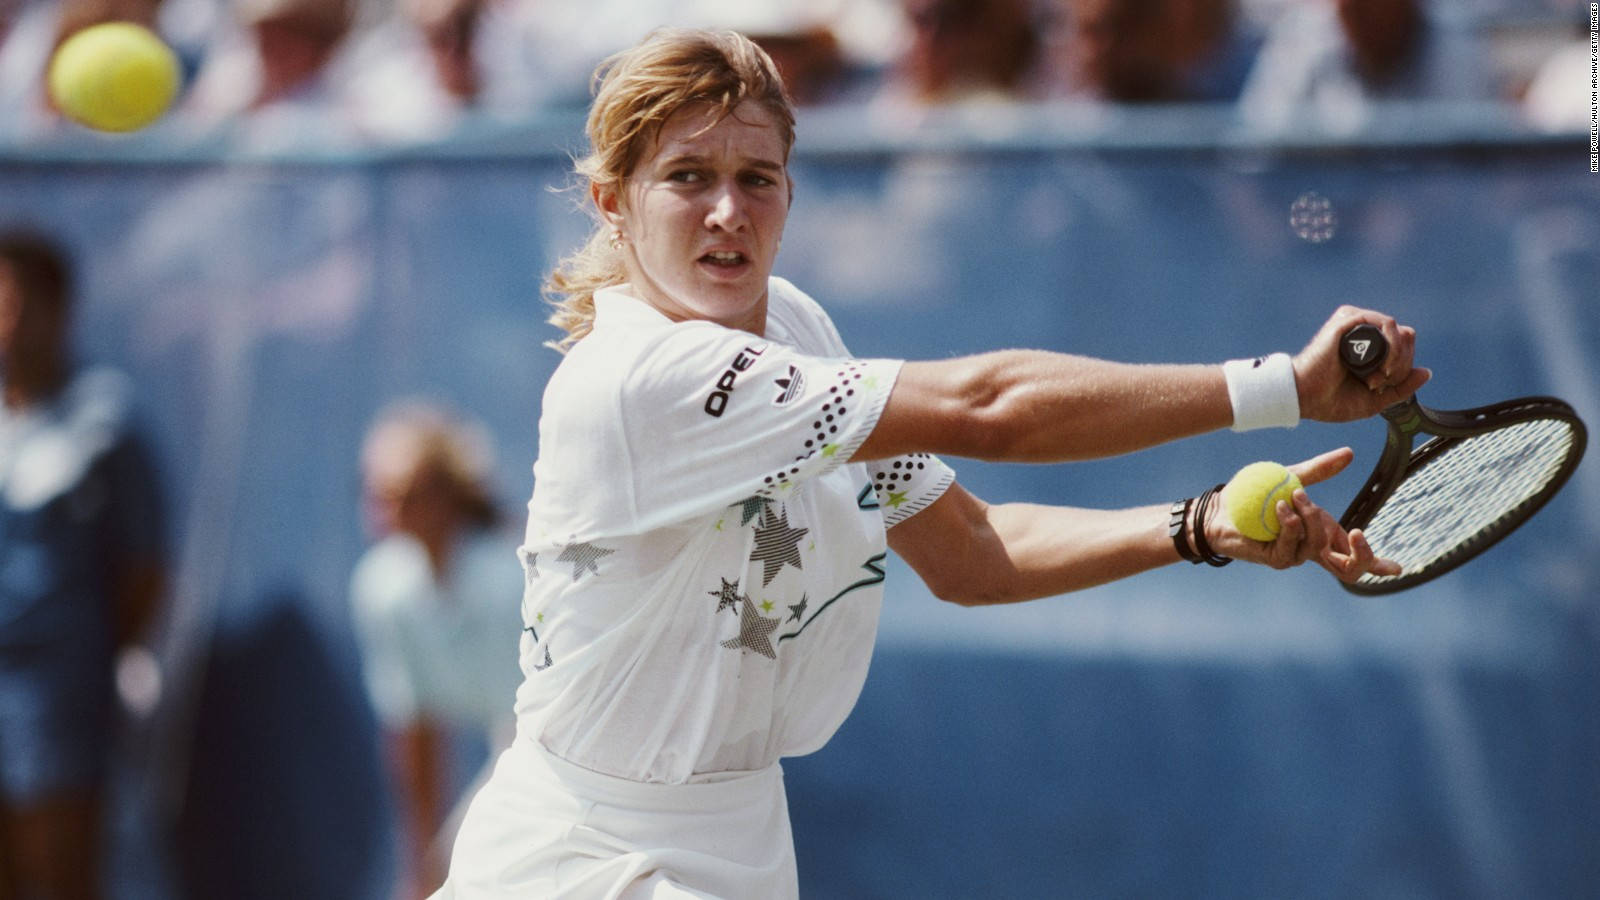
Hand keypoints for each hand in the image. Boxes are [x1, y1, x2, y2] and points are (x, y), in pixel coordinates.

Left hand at [1204, 447, 1401, 582]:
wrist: (1222, 508)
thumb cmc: (1256, 496)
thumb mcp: (1292, 478)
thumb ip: (1319, 470)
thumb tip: (1349, 453)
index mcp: (1324, 535)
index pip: (1354, 556)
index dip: (1377, 564)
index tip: (1398, 568)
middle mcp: (1313, 550)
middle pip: (1350, 570)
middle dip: (1362, 555)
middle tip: (1358, 531)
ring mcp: (1296, 557)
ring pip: (1319, 545)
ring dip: (1311, 519)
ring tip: (1294, 496)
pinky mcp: (1277, 559)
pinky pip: (1293, 545)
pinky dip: (1290, 524)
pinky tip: (1281, 507)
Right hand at [1293, 305, 1430, 422]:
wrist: (1304, 398)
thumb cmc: (1330, 400)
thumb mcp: (1376, 399)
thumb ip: (1402, 387)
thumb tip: (1426, 372)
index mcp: (1367, 346)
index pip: (1403, 345)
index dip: (1403, 366)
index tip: (1385, 386)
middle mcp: (1362, 331)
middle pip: (1405, 337)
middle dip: (1401, 364)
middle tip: (1380, 384)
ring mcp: (1355, 324)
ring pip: (1398, 331)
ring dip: (1397, 358)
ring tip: (1379, 377)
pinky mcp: (1348, 321)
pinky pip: (1387, 324)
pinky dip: (1393, 346)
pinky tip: (1383, 366)